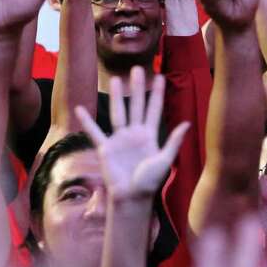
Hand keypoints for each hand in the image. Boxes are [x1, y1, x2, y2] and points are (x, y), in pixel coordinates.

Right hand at [75, 67, 189, 200]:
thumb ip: (173, 142)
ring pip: (118, 113)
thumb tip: (187, 124)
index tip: (160, 76)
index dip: (157, 94)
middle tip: (137, 69)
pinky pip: (94, 132)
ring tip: (115, 79)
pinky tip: (80, 109)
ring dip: (117, 97)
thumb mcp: (164, 161)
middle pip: (136, 105)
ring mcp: (119, 139)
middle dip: (137, 88)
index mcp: (150, 136)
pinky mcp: (105, 148)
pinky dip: (87, 121)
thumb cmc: (149, 182)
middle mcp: (134, 134)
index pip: (154, 110)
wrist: (131, 197)